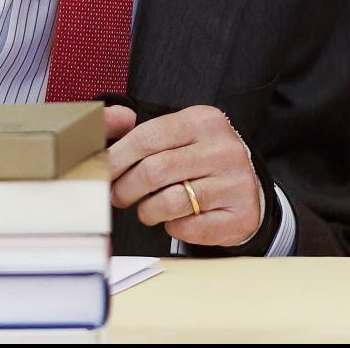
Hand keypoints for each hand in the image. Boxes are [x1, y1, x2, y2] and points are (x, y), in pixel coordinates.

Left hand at [107, 105, 263, 247]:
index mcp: (205, 120)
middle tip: (118, 196)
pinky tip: (178, 218)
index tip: (102, 172)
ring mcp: (235, 181)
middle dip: (125, 189)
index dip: (116, 158)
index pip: (148, 137)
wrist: (247, 187)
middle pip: (154, 171)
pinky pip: (187, 228)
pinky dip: (173, 227)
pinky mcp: (240, 213)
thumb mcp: (181, 135)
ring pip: (168, 202)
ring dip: (147, 211)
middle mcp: (223, 147)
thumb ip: (145, 134)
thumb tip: (107, 124)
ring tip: (148, 208)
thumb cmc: (202, 161)